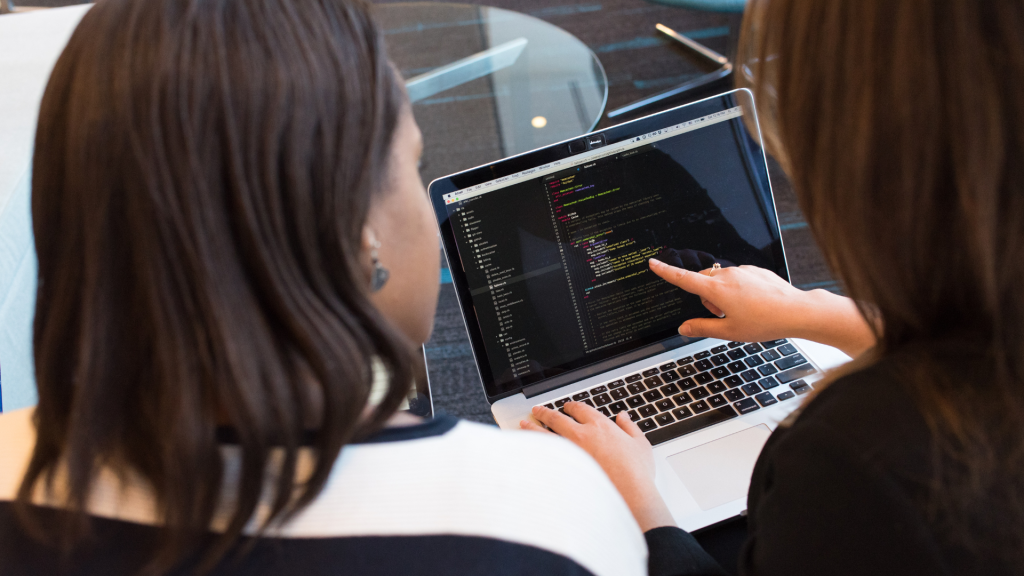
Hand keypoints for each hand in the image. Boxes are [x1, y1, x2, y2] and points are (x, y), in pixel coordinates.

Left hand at [520, 402, 675, 531]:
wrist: (629, 495)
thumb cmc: (636, 472)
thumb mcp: (640, 444)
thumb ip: (630, 427)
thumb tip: (623, 417)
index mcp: (600, 426)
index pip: (580, 409)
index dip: (571, 406)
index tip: (567, 407)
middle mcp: (581, 435)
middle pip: (557, 418)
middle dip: (545, 412)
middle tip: (537, 410)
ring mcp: (570, 452)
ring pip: (545, 434)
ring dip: (533, 427)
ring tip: (524, 424)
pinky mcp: (563, 469)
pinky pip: (544, 455)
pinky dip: (535, 450)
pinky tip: (528, 449)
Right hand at [649, 258, 874, 357]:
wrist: (796, 311)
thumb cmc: (764, 322)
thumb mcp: (729, 332)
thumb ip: (702, 328)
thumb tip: (684, 328)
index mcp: (716, 290)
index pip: (683, 279)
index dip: (666, 272)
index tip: (653, 263)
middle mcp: (727, 275)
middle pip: (703, 282)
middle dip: (706, 297)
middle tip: (723, 316)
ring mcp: (743, 271)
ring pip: (721, 280)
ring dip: (723, 294)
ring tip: (743, 312)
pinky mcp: (755, 270)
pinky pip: (738, 278)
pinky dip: (739, 290)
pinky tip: (754, 304)